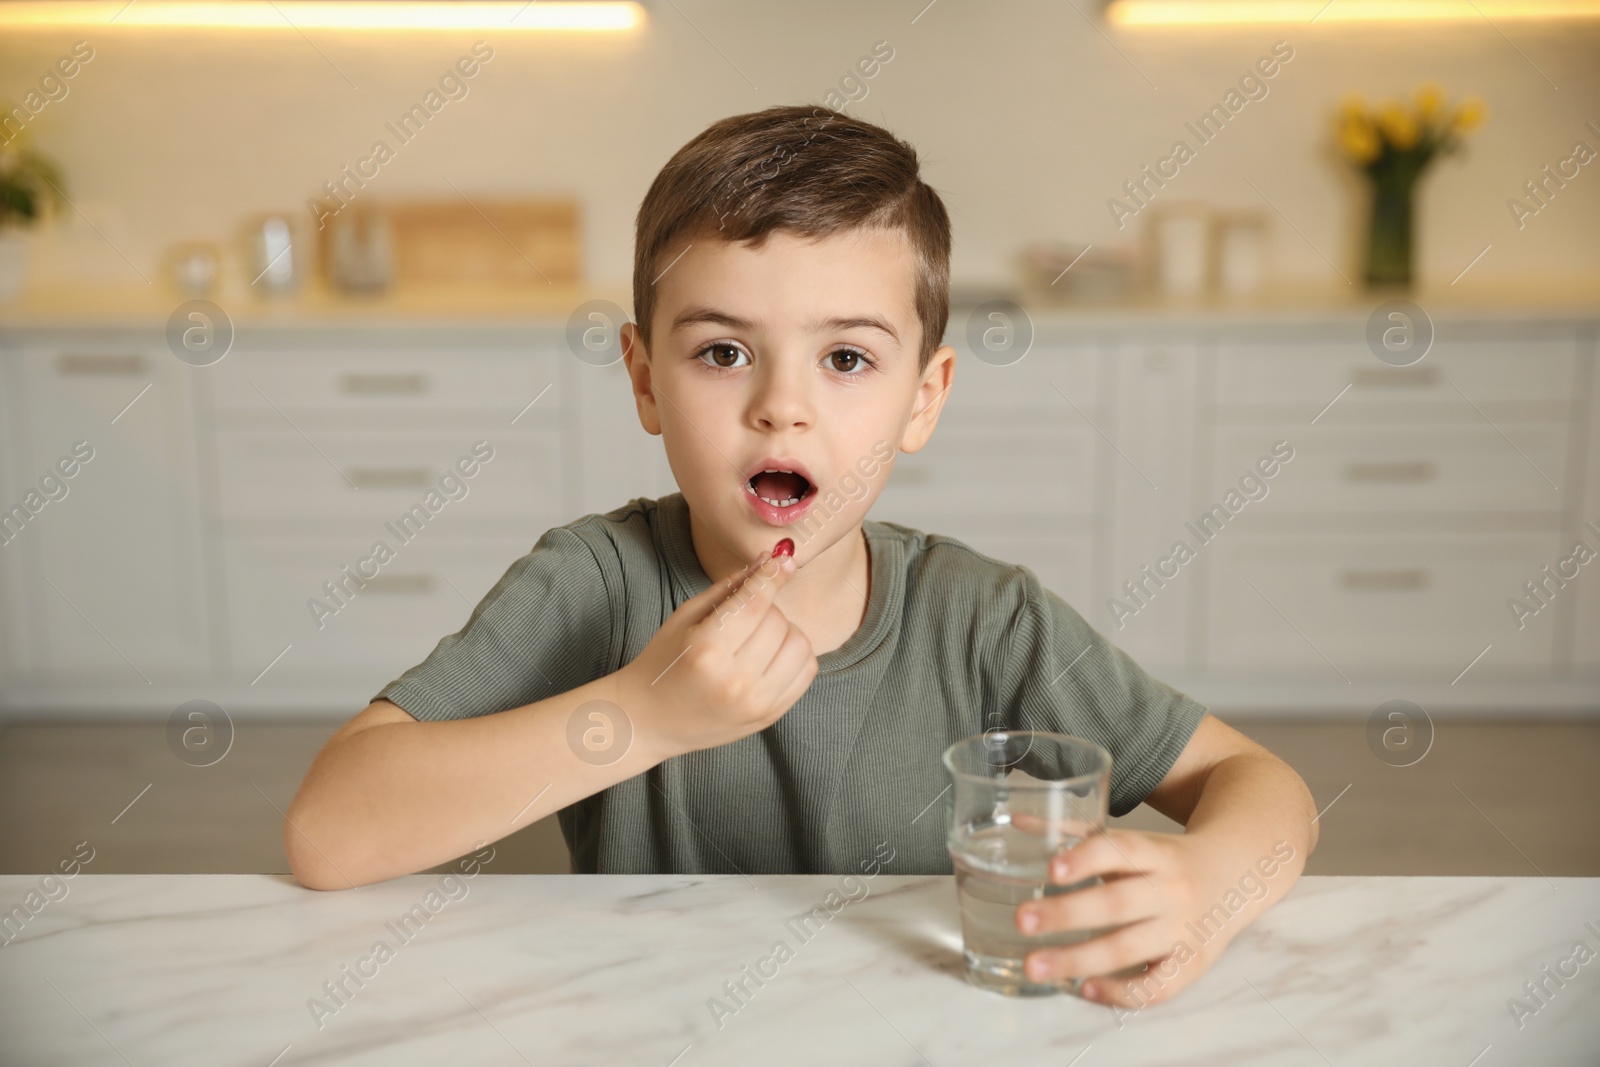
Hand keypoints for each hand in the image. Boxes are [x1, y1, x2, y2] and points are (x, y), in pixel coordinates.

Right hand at [618, 547, 817, 759]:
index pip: (754, 603)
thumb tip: (768, 560)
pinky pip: (807, 670)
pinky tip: (772, 655)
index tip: (783, 560)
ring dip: (785, 631)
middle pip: (778, 622)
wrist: (651, 721)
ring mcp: (756, 702)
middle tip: (746, 614)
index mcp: (706, 650)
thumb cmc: (664, 663)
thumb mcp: (685, 618)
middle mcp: (735, 680)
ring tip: (759, 637)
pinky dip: (796, 654)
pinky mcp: (771, 715)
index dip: (772, 576)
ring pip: (799, 644)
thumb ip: (728, 588)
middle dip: (767, 607)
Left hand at [1014, 830, 1227, 1009]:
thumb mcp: (1132, 841)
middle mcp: (1171, 890)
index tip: (1050, 870)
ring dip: (1078, 959)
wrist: (1235, 877)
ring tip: (1035, 965)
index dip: (1086, 859)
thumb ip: (1076, 832)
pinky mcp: (1192, 964)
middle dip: (1066, 914)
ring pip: (1128, 948)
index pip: (1120, 850)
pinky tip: (1085, 989)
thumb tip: (1018, 820)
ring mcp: (1183, 930)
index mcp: (1155, 852)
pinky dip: (1122, 992)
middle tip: (1022, 921)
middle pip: (1116, 903)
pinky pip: (1158, 986)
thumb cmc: (1166, 860)